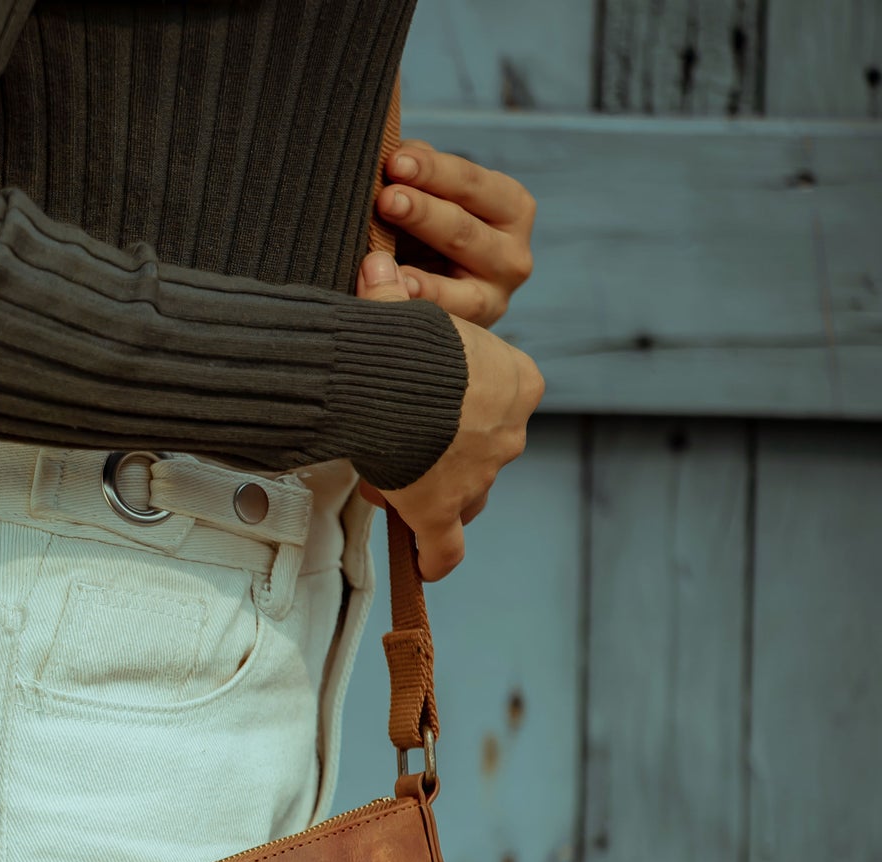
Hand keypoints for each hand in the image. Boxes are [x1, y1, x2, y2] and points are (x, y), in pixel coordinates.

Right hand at [355, 250, 543, 579]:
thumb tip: (376, 265)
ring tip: (401, 485)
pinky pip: (445, 546)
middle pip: (483, 450)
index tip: (425, 405)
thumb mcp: (409, 309)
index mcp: (517, 380)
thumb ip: (394, 297)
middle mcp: (509, 432)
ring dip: (440, 494)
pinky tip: (428, 565)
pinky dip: (437, 557)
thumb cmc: (404, 339)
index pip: (498, 399)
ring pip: (468, 496)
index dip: (460, 405)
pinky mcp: (443, 511)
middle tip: (403, 442)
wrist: (394, 383)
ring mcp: (478, 477)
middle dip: (445, 451)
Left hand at [374, 141, 535, 328]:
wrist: (436, 303)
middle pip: (465, 230)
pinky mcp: (474, 333)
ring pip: (460, 286)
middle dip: (422, 212)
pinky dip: (419, 307)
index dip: (433, 170)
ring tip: (380, 250)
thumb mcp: (432, 200)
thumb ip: (418, 175)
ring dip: (418, 272)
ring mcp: (495, 299)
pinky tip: (396, 295)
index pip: (471, 184)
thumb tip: (397, 155)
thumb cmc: (428, 237)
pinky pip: (447, 320)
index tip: (394, 161)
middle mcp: (513, 255)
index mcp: (510, 208)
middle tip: (385, 197)